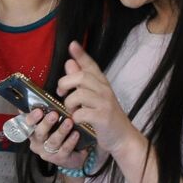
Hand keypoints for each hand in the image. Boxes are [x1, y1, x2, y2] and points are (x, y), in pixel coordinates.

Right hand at [25, 108, 92, 171]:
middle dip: (46, 124)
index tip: (39, 110)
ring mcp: (48, 152)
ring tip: (69, 122)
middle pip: (39, 134)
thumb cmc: (58, 134)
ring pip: (53, 141)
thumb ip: (41, 113)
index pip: (27, 124)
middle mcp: (37, 143)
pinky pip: (65, 149)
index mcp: (32, 132)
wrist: (71, 154)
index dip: (32, 118)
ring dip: (61, 131)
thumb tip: (29, 100)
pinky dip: (70, 141)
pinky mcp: (60, 159)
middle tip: (54, 114)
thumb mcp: (49, 123)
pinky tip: (76, 134)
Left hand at [55, 41, 137, 155]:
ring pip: (79, 94)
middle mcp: (105, 91)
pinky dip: (75, 117)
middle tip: (61, 93)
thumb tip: (69, 63)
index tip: (72, 45)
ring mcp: (105, 104)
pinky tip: (77, 120)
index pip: (91, 65)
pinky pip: (82, 113)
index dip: (81, 55)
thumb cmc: (104, 117)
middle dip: (65, 83)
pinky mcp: (103, 118)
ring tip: (71, 110)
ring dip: (69, 103)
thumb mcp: (93, 96)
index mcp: (101, 84)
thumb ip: (81, 81)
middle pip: (81, 77)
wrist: (121, 138)